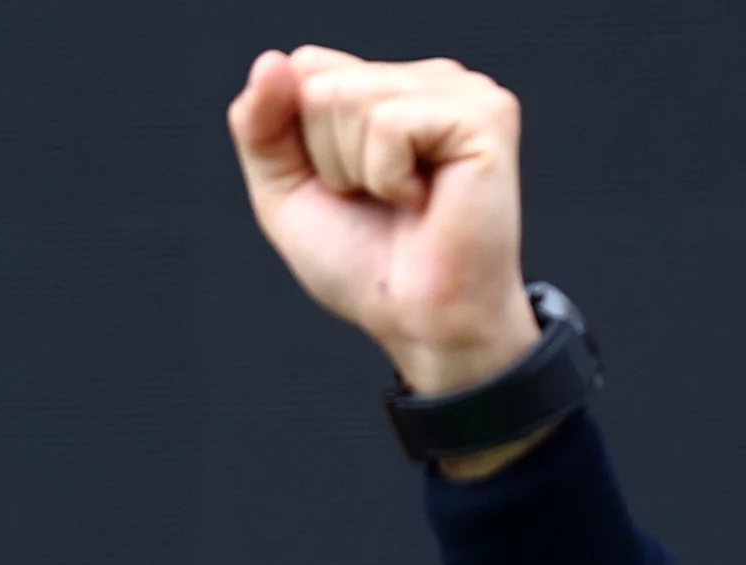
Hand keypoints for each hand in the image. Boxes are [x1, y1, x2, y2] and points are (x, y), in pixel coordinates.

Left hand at [228, 48, 538, 400]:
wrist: (417, 320)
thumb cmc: (365, 263)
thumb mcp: (285, 191)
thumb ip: (260, 126)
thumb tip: (270, 63)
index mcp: (387, 86)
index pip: (304, 68)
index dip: (299, 141)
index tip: (341, 187)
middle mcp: (427, 78)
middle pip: (320, 83)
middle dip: (327, 158)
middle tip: (376, 201)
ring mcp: (462, 90)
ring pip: (349, 96)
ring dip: (356, 170)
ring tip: (401, 201)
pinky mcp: (485, 115)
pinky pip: (389, 122)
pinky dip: (387, 177)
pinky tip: (424, 200)